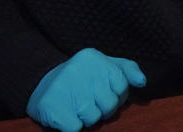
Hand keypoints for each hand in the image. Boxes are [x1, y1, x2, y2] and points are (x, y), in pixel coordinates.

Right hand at [26, 48, 145, 131]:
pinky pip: (76, 128)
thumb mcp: (105, 65)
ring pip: (93, 119)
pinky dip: (73, 126)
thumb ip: (127, 70)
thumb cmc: (81, 76)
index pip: (122, 86)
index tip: (104, 92)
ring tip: (77, 107)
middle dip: (102, 108)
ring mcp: (65, 88)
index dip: (116, 95)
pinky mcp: (53, 107)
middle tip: (90, 102)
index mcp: (94, 58)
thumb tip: (142, 82)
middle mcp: (80, 70)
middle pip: (109, 104)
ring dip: (87, 118)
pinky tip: (67, 114)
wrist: (40, 83)